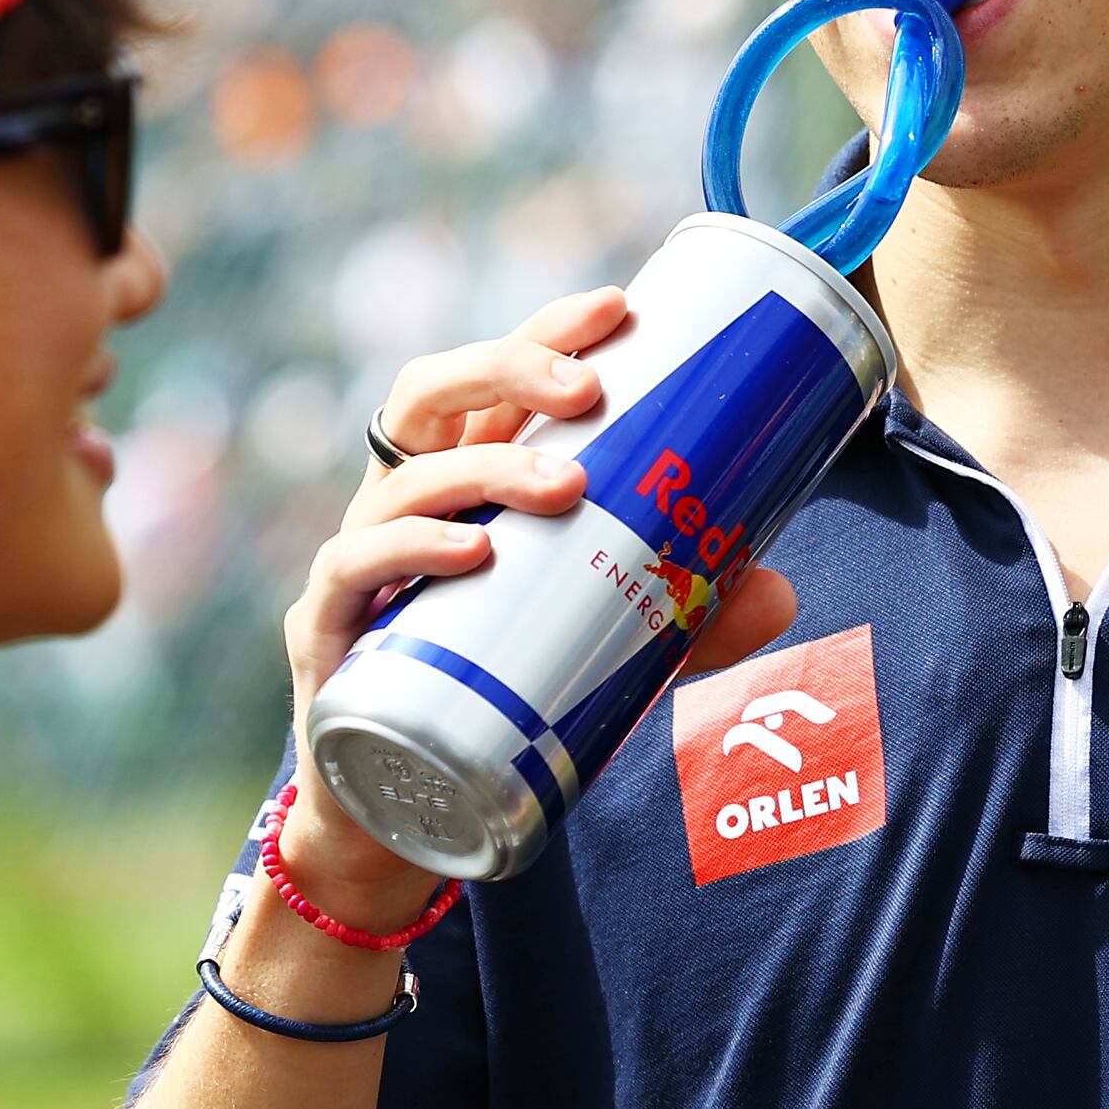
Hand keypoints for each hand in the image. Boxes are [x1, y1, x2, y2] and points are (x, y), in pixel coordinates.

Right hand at [279, 283, 800, 739]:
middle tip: (592, 388)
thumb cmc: (498, 686)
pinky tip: (472, 552)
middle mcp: (403, 499)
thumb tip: (781, 591)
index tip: (619, 307)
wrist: (399, 801)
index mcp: (463, 476)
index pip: (495, 379)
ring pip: (403, 479)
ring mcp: (358, 558)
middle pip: (434, 395)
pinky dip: (409, 549)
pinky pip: (351, 566)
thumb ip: (687, 619)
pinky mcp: (328, 628)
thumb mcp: (607, 642)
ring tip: (565, 485)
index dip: (547, 333)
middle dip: (510, 369)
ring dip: (484, 469)